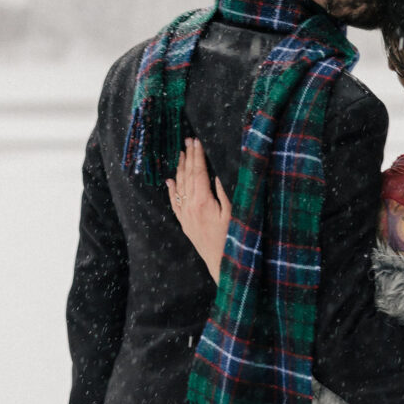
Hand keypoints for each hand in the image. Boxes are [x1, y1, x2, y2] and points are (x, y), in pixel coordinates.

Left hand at [166, 137, 231, 281]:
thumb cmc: (232, 239)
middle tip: (188, 140)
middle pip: (188, 176)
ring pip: (180, 187)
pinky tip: (170, 181)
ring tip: (181, 154)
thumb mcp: (234, 214)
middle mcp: (190, 206)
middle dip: (189, 157)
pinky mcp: (185, 223)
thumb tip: (216, 174)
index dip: (198, 156)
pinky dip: (172, 190)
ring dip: (180, 169)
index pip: (199, 173)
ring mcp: (186, 215)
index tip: (197, 142)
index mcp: (203, 201)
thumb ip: (224, 193)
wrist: (222, 263)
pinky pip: (175, 203)